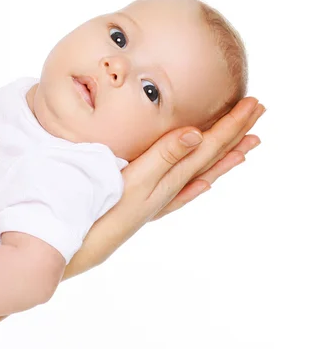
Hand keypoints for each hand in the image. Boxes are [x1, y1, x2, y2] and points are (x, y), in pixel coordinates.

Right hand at [64, 97, 263, 279]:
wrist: (89, 243)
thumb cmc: (108, 211)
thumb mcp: (137, 179)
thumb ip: (164, 155)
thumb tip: (197, 134)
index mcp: (172, 176)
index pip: (210, 145)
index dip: (232, 124)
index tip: (254, 104)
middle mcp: (173, 187)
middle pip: (212, 156)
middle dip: (236, 133)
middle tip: (259, 112)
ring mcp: (162, 198)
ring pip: (201, 173)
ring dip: (223, 157)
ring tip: (245, 147)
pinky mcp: (147, 206)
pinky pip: (183, 192)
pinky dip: (197, 184)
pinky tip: (203, 184)